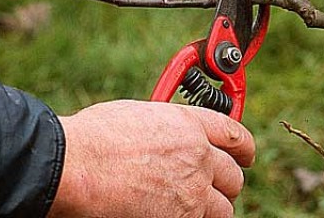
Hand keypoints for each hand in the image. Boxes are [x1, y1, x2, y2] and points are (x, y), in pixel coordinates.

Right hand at [49, 100, 255, 217]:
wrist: (77, 165)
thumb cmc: (95, 137)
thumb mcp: (137, 115)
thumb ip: (165, 127)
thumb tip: (168, 136)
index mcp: (188, 123)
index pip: (235, 134)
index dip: (244, 147)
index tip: (245, 154)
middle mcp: (197, 156)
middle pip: (233, 175)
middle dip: (225, 182)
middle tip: (212, 186)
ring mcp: (192, 191)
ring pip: (223, 207)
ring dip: (211, 207)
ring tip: (191, 206)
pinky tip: (173, 213)